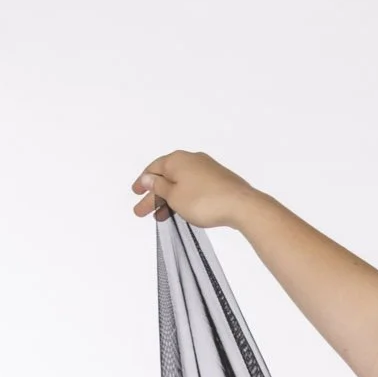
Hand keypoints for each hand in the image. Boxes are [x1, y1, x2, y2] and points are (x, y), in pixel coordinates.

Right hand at [131, 150, 255, 228]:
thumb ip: (158, 186)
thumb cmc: (205, 201)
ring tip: (161, 216)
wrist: (241, 206)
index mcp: (177, 159)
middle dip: (154, 196)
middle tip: (142, 212)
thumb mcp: (174, 196)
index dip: (143, 182)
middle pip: (167, 178)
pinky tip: (181, 211)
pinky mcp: (218, 180)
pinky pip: (194, 188)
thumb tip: (148, 177)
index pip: (153, 169)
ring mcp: (206, 170)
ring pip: (181, 184)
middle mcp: (191, 160)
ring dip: (169, 200)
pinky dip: (184, 199)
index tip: (136, 193)